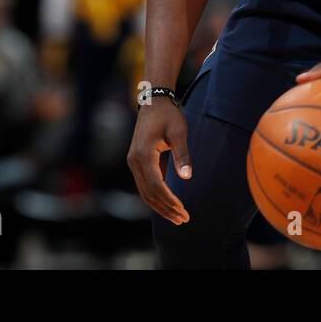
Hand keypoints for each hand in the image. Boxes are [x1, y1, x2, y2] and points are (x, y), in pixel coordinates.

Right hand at [127, 98, 190, 224]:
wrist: (153, 102)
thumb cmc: (168, 115)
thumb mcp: (179, 132)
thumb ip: (182, 154)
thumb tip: (187, 177)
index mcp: (143, 154)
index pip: (156, 185)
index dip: (170, 200)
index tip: (183, 210)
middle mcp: (134, 161)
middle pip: (149, 193)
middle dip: (166, 208)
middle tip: (183, 219)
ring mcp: (133, 163)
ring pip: (145, 192)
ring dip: (160, 206)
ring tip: (177, 216)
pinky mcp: (136, 162)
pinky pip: (145, 185)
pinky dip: (156, 197)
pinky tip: (168, 204)